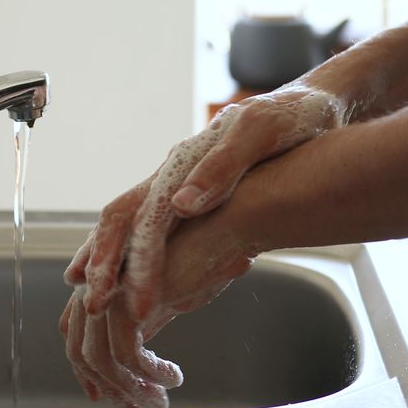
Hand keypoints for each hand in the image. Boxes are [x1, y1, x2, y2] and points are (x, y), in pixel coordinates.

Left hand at [60, 199, 258, 407]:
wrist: (229, 221)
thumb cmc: (207, 252)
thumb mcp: (170, 294)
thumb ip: (147, 321)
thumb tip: (137, 359)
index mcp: (102, 279)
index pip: (75, 330)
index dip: (85, 367)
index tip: (104, 394)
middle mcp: (97, 282)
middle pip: (79, 348)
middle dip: (106, 386)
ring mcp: (110, 288)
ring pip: (100, 357)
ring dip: (129, 388)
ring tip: (156, 401)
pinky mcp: (131, 296)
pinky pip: (127, 352)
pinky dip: (148, 374)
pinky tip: (172, 379)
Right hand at [64, 83, 345, 318]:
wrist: (316, 103)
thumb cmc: (296, 117)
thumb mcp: (265, 133)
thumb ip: (222, 168)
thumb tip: (179, 206)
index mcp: (185, 162)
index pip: (147, 219)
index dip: (140, 263)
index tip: (139, 304)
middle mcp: (173, 174)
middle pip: (120, 218)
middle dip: (102, 262)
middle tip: (91, 305)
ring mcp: (179, 183)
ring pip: (126, 222)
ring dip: (105, 259)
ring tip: (91, 296)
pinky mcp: (193, 193)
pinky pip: (147, 225)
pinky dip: (128, 252)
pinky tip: (128, 275)